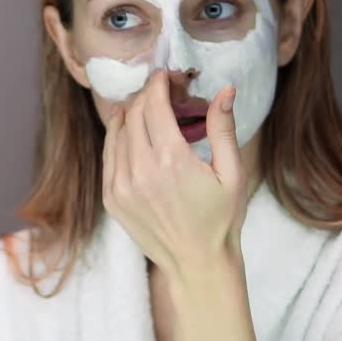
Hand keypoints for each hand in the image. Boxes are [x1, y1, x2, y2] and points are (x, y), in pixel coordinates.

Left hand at [101, 70, 247, 280]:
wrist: (197, 264)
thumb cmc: (221, 220)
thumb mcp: (232, 173)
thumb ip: (223, 128)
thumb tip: (225, 89)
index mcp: (172, 160)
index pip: (154, 105)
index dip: (158, 84)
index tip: (165, 76)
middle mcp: (140, 171)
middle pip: (134, 114)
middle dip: (146, 96)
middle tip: (160, 91)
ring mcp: (121, 186)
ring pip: (117, 132)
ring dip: (130, 113)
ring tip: (146, 107)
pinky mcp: (112, 198)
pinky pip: (108, 155)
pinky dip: (118, 137)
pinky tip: (131, 132)